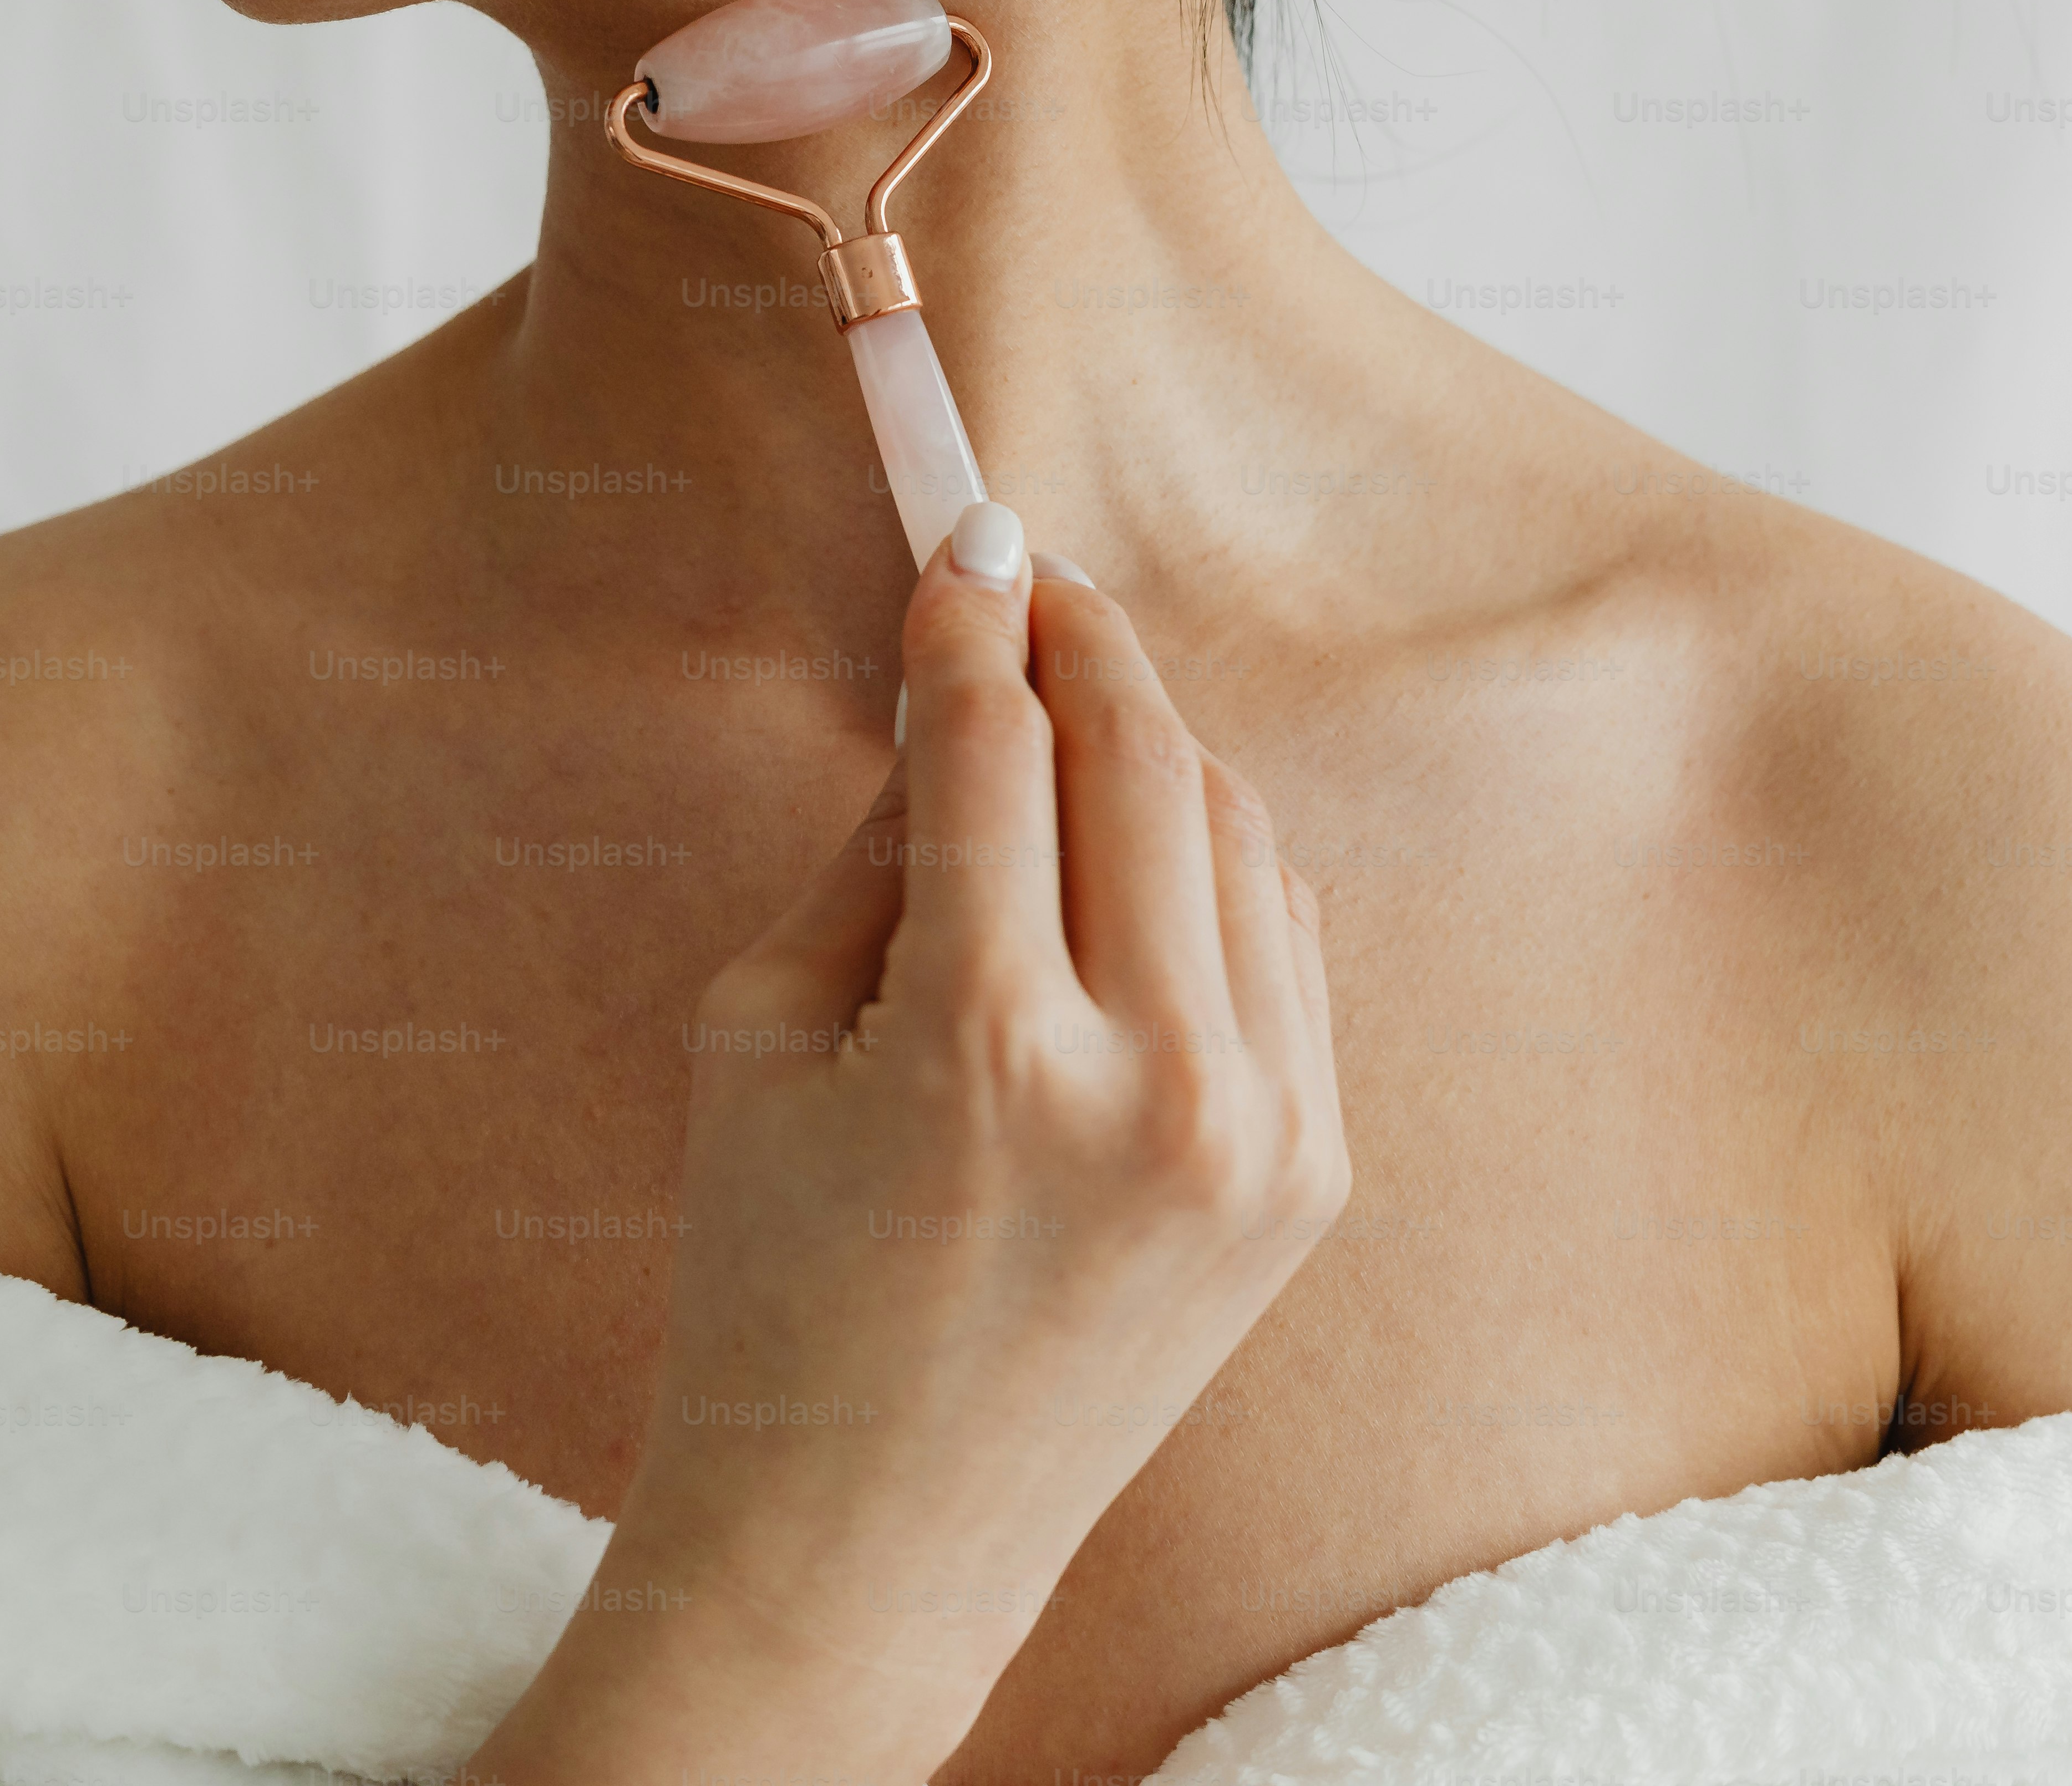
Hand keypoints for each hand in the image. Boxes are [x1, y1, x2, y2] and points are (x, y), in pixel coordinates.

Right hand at [466, 498, 1352, 1780]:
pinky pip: (1280, 946)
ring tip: (1074, 706)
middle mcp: (1156, 1084)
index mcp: (985, 1045)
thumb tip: (959, 685)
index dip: (972, 613)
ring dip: (1155, 742)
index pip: (996, 745)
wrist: (871, 1534)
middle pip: (1146, 758)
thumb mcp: (758, 1036)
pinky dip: (1214, 863)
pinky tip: (1139, 843)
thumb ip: (876, 847)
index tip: (962, 536)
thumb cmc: (767, 1283)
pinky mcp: (1313, 1177)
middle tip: (1027, 578)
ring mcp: (1260, 1137)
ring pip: (1238, 835)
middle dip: (1081, 641)